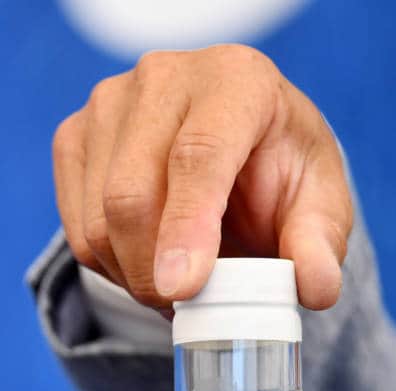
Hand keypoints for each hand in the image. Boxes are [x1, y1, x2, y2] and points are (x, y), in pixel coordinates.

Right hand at [52, 44, 352, 309]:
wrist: (234, 144)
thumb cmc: (277, 169)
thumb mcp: (318, 201)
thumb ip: (320, 242)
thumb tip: (315, 287)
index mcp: (236, 79)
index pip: (199, 153)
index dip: (187, 225)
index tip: (183, 287)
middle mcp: (164, 77)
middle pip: (133, 192)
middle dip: (153, 271)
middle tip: (185, 307)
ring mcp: (109, 102)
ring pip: (98, 217)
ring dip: (133, 274)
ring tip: (177, 281)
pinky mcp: (75, 134)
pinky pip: (76, 226)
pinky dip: (109, 264)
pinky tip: (146, 259)